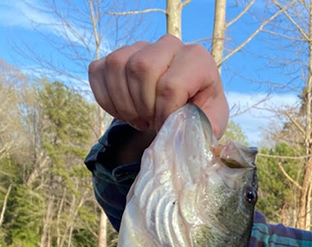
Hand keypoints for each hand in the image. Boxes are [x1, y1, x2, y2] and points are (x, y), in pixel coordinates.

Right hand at [88, 34, 228, 138]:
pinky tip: (124, 113)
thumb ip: (202, 128)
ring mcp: (141, 46)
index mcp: (197, 59)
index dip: (164, 114)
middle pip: (141, 68)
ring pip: (117, 66)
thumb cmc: (199, 114)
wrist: (183, 106)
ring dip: (124, 103)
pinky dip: (106, 99)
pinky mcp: (119, 54)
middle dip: (143, 105)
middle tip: (151, 123)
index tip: (166, 129)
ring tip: (140, 120)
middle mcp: (170, 44)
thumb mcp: (210, 123)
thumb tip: (185, 134)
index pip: (171, 85)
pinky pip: (98, 70)